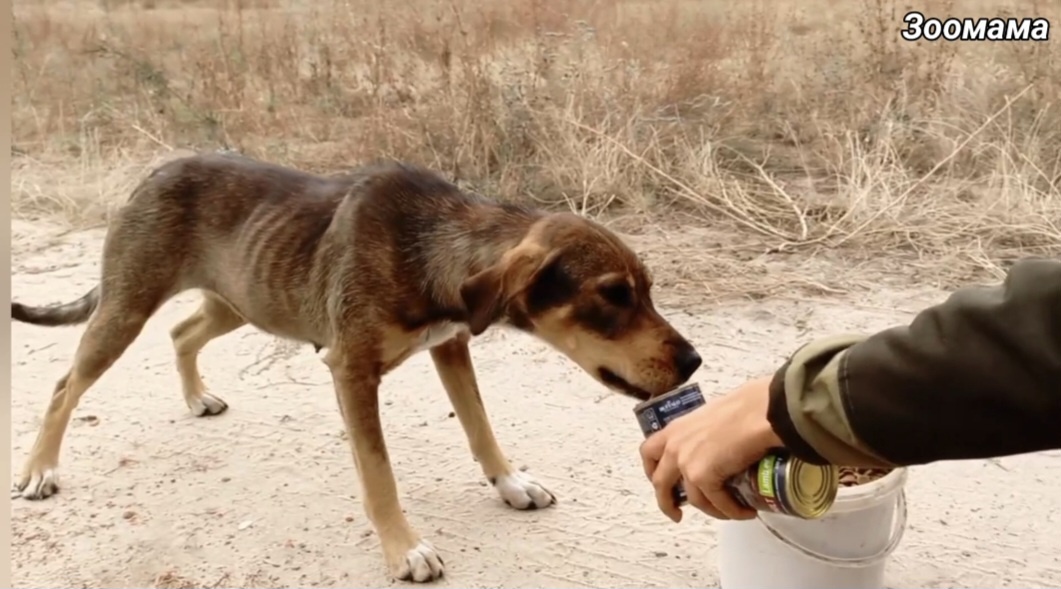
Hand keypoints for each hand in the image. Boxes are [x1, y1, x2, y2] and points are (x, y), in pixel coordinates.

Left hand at [639, 376, 782, 521]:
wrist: (760, 411)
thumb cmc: (746, 407)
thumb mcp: (711, 418)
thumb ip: (702, 435)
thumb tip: (715, 450)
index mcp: (675, 429)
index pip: (648, 452)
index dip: (651, 470)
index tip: (659, 481)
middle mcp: (674, 447)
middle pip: (660, 484)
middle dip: (667, 503)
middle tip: (677, 514)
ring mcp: (686, 463)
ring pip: (693, 500)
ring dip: (712, 511)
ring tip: (730, 513)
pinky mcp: (704, 477)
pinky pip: (716, 503)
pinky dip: (732, 511)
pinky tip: (745, 512)